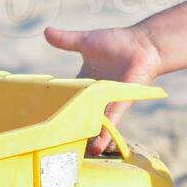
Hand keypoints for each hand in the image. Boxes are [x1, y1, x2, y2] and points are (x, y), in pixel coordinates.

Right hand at [45, 25, 162, 153]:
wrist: (143, 44)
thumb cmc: (117, 42)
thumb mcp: (86, 41)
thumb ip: (66, 40)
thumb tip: (45, 32)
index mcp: (85, 84)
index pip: (68, 99)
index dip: (57, 110)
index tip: (43, 124)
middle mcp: (95, 96)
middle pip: (80, 115)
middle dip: (71, 131)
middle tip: (56, 147)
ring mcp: (108, 101)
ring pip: (95, 123)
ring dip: (88, 138)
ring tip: (78, 154)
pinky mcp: (121, 101)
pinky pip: (112, 119)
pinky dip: (105, 131)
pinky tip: (97, 145)